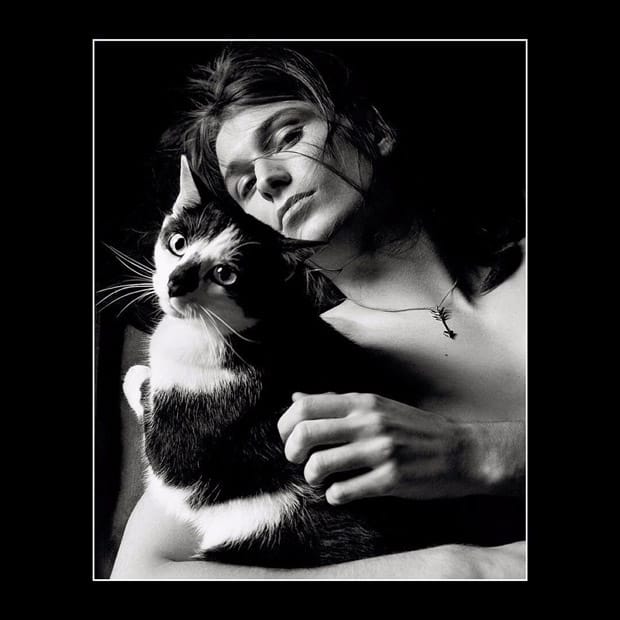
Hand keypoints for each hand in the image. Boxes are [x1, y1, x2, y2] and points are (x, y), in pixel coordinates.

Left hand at [278, 392, 483, 504]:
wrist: (461, 450)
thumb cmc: (414, 428)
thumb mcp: (377, 405)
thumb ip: (336, 403)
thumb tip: (295, 397)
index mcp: (362, 403)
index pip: (305, 406)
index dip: (286, 425)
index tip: (290, 438)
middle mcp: (368, 423)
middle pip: (306, 433)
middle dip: (292, 452)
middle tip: (299, 461)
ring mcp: (380, 451)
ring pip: (320, 464)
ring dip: (312, 476)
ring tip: (321, 479)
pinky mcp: (391, 479)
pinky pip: (344, 491)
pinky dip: (334, 495)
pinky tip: (341, 492)